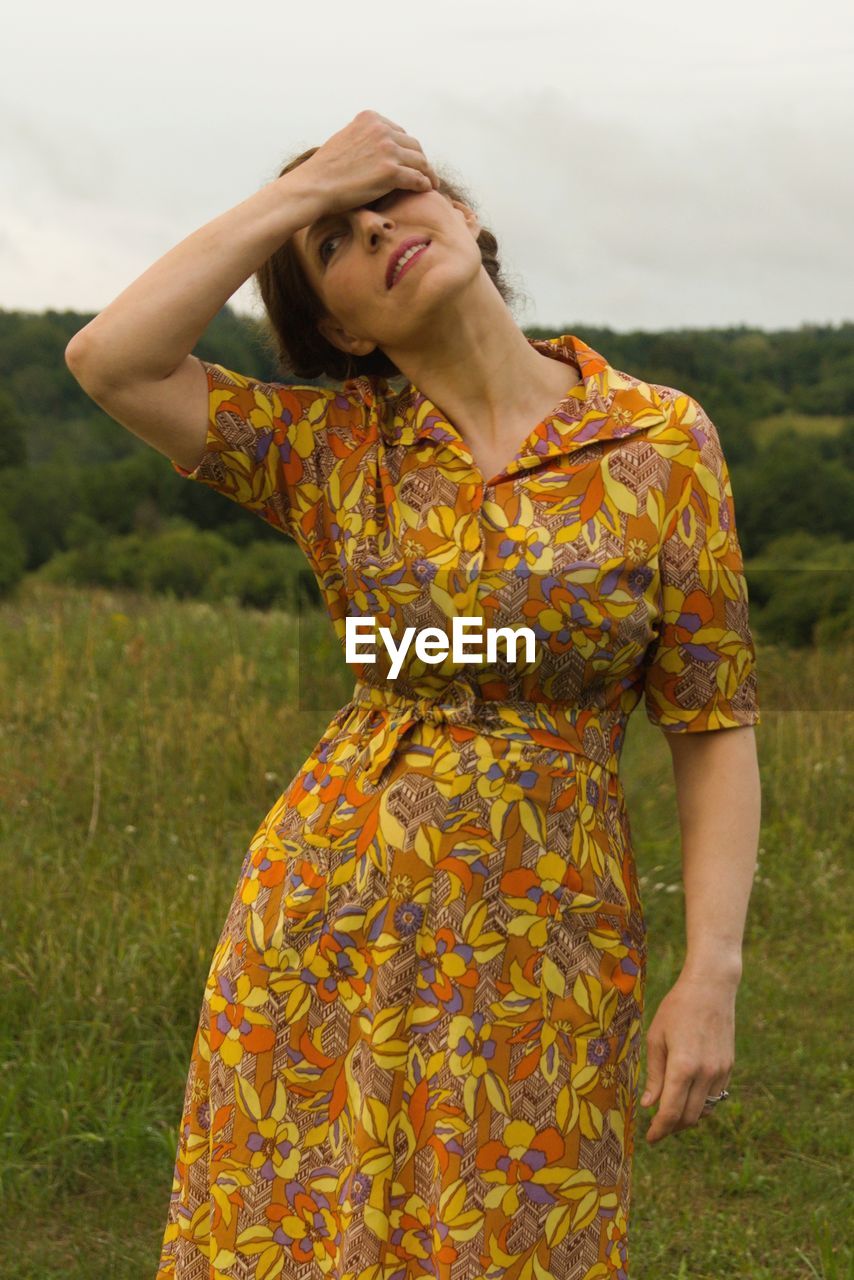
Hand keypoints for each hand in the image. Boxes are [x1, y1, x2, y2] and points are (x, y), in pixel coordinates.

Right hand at [299, 109, 441, 218]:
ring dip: (427, 173)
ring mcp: (387, 149)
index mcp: (370, 118)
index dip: (407, 149)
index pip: (400, 132)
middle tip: (425, 174)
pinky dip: (425, 184)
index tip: (411, 161)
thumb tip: (375, 146)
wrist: (315, 185)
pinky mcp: (391, 172)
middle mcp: (381, 129)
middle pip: (413, 145)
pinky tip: (426, 190)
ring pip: (420, 161)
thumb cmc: (325, 170)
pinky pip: (418, 178)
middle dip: (420, 160)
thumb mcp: (345, 139)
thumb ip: (364, 137)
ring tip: (431, 184)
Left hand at [640, 971, 736, 1144]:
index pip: (671, 1112)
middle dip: (672, 1127)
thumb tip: (649, 1105)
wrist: (711, 989)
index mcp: (683, 1066)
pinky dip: (701, 1104)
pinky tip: (688, 1096)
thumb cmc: (677, 1009)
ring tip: (671, 1112)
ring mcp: (720, 1072)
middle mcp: (705, 1074)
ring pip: (705, 1111)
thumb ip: (654, 1074)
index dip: (659, 1130)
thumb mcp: (656, 1038)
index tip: (650, 1139)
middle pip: (689, 1118)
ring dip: (687, 1117)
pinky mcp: (729, 1067)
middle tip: (657, 1127)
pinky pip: (715, 1097)